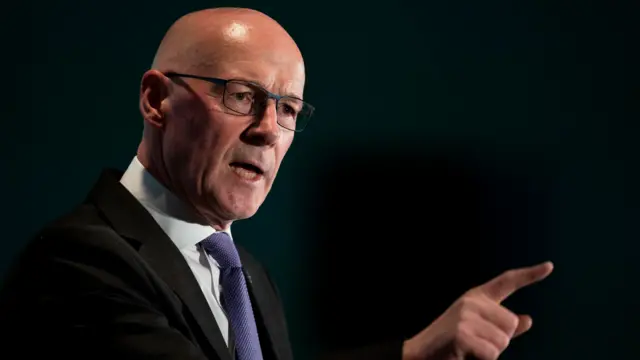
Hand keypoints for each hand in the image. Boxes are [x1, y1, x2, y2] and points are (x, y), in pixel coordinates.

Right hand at [402, 262, 553, 359]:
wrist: (420, 354)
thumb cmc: (451, 345)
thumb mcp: (479, 331)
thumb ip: (502, 325)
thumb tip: (528, 319)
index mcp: (476, 298)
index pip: (507, 282)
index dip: (529, 275)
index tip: (550, 266)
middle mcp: (471, 302)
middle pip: (511, 323)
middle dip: (500, 340)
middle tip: (475, 344)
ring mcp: (465, 316)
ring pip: (503, 340)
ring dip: (490, 352)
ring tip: (469, 350)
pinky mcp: (462, 333)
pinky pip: (491, 353)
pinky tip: (465, 355)